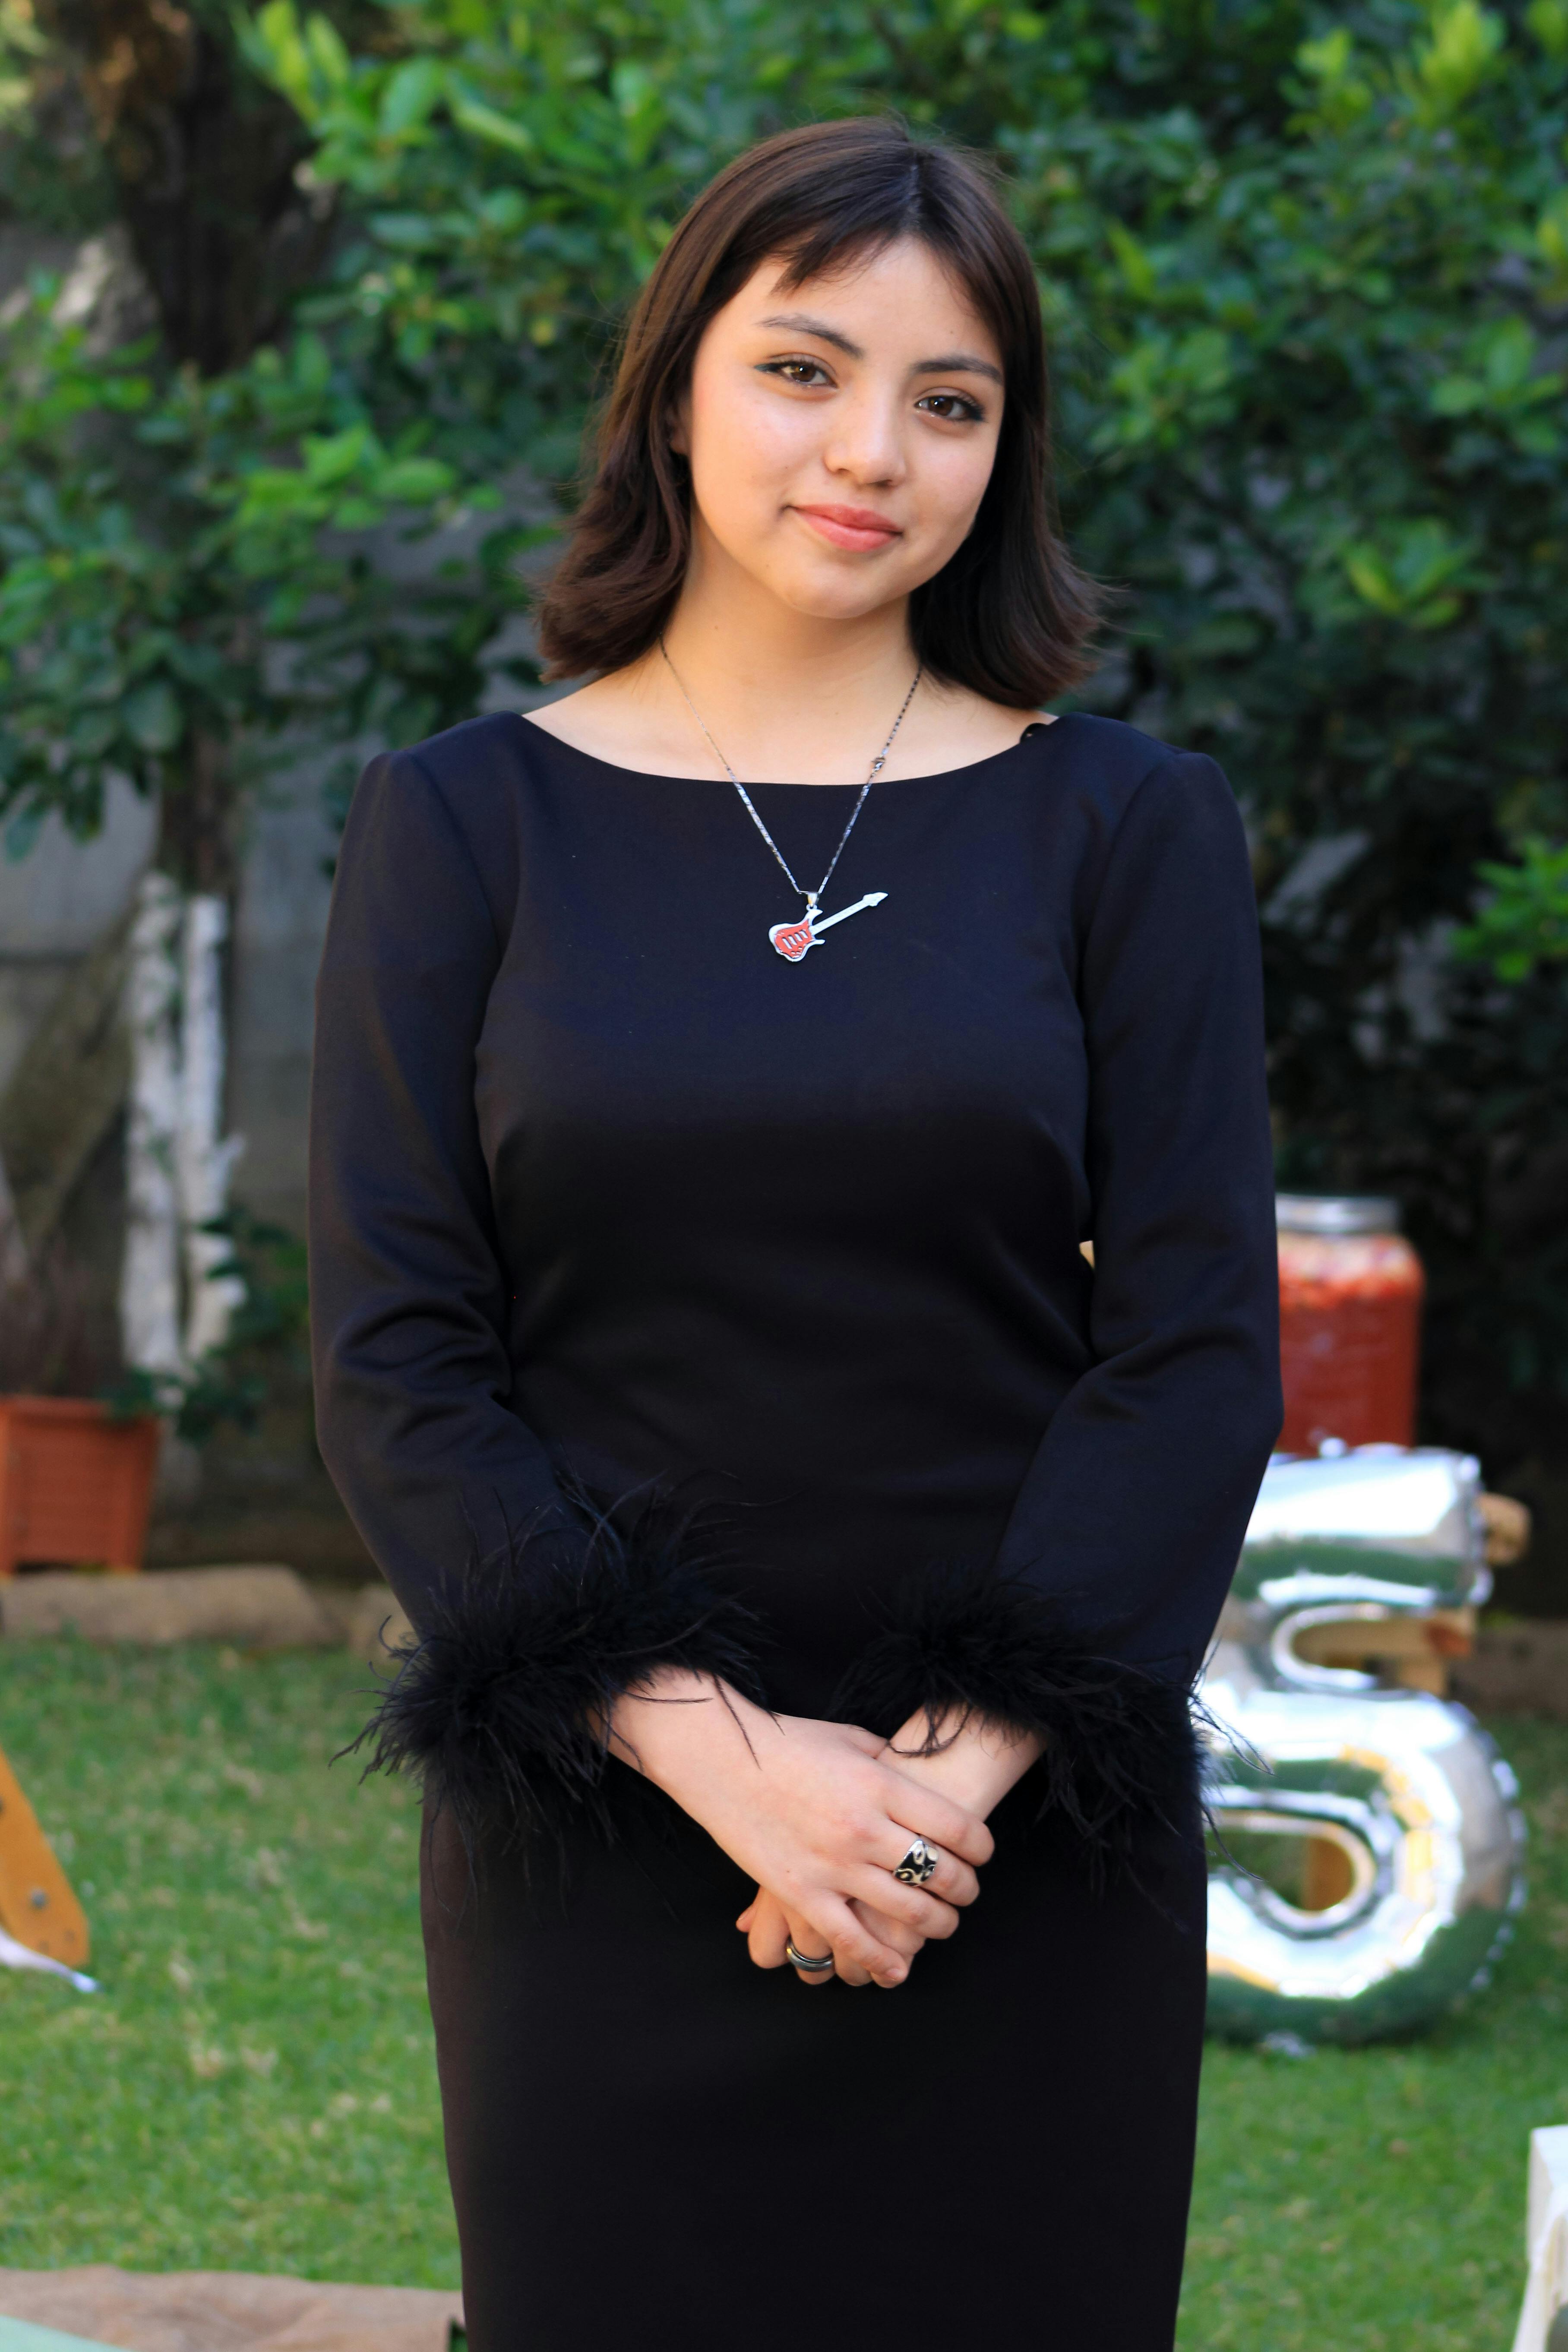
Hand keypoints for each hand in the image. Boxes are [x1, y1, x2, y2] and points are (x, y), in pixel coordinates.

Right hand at [608, 1672, 992, 1986]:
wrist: (721, 1756)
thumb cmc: (789, 1742)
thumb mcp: (851, 1740)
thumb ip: (890, 1763)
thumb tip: (920, 1776)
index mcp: (881, 1785)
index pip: (958, 1828)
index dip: (982, 1848)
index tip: (983, 1854)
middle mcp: (864, 1828)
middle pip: (941, 1872)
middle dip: (965, 1889)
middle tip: (967, 1892)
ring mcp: (833, 1864)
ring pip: (907, 1911)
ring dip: (937, 1924)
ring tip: (942, 1923)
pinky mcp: (801, 1893)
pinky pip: (850, 1940)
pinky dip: (881, 1961)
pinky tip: (898, 1969)